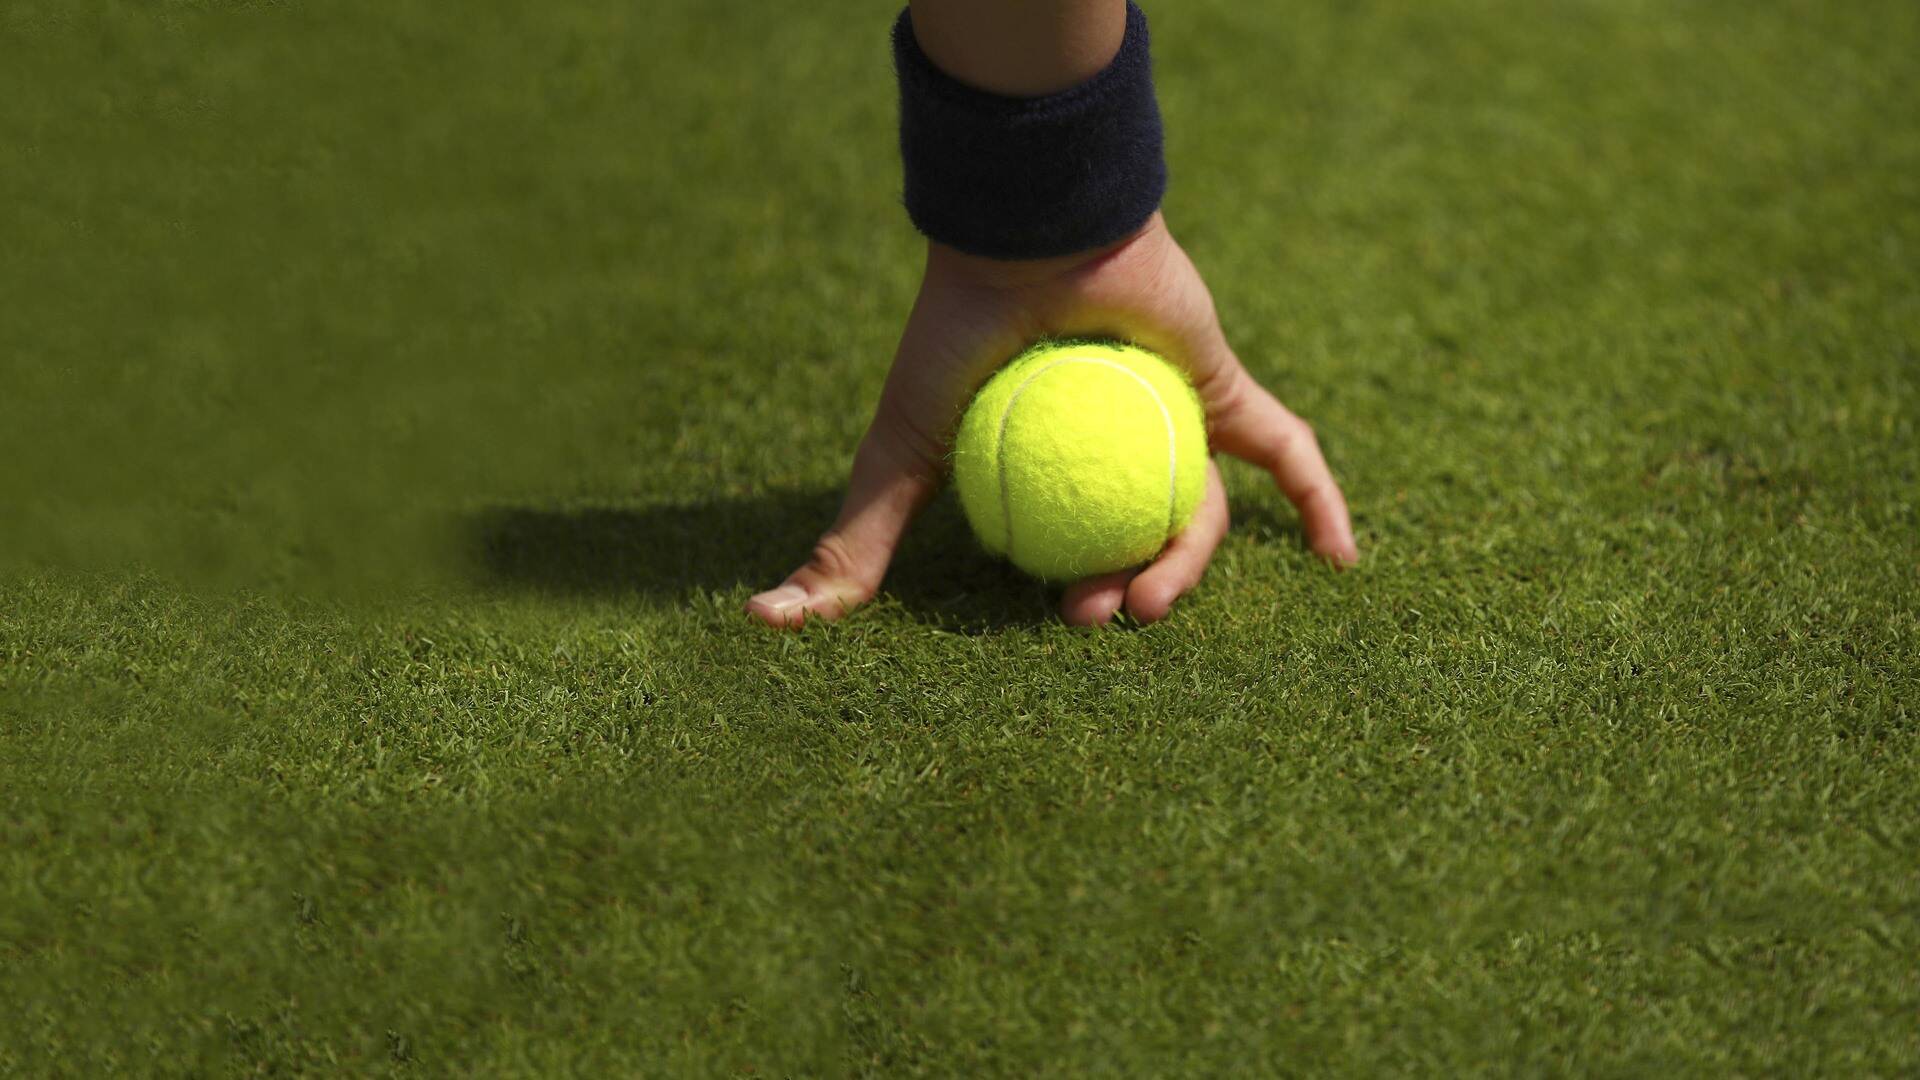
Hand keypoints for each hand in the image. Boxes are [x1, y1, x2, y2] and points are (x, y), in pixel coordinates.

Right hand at [747, 212, 1357, 627]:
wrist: (1026, 242)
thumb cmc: (957, 342)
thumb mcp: (903, 457)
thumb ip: (856, 544)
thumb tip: (767, 623)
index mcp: (1052, 469)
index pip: (1071, 552)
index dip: (1073, 594)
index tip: (1061, 620)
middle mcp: (1119, 450)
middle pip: (1142, 544)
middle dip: (1130, 593)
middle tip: (1103, 617)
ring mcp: (1177, 419)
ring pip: (1202, 515)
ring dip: (1186, 566)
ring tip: (1149, 597)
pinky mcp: (1228, 388)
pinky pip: (1285, 453)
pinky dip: (1320, 504)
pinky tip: (1343, 560)